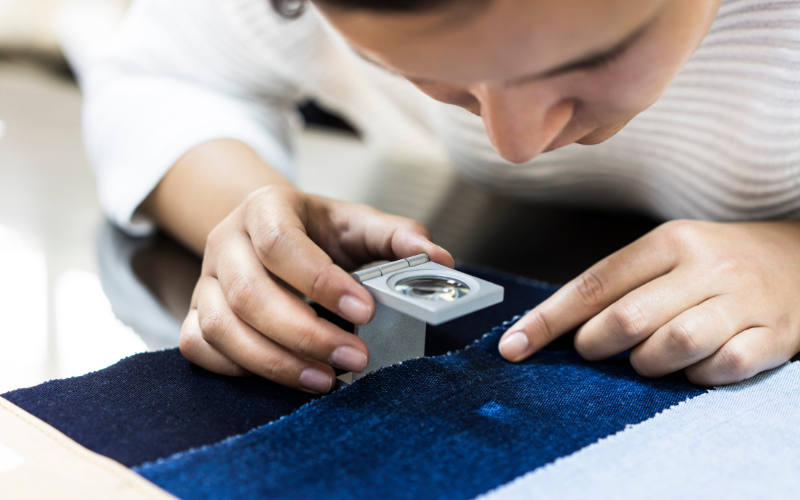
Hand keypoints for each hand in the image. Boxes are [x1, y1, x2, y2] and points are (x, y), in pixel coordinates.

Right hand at [178, 185, 452, 392]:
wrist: (268, 230)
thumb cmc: (317, 231)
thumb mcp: (356, 223)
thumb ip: (397, 236)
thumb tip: (440, 259)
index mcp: (265, 208)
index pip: (281, 244)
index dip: (320, 281)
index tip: (366, 311)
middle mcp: (225, 242)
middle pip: (250, 294)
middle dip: (305, 334)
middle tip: (355, 359)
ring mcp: (206, 280)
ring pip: (222, 327)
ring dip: (275, 361)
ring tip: (327, 379)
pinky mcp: (197, 313)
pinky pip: (200, 348)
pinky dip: (239, 369)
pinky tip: (285, 376)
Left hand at [498, 219, 799, 385]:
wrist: (799, 259)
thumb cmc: (716, 263)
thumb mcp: (667, 254)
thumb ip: (618, 285)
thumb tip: (558, 327)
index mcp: (669, 242)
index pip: (595, 284)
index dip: (548, 320)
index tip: (514, 346)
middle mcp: (706, 267)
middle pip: (628, 319)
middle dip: (597, 344)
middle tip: (595, 349)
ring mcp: (742, 301)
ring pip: (672, 345)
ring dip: (646, 363)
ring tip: (647, 358)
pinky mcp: (773, 335)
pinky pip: (722, 368)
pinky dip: (697, 377)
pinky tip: (695, 366)